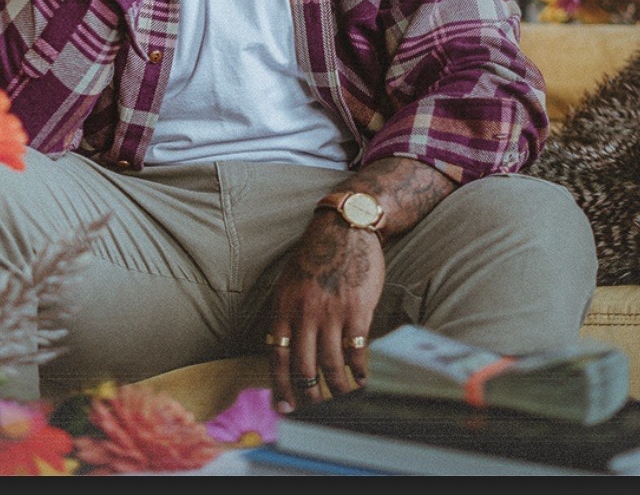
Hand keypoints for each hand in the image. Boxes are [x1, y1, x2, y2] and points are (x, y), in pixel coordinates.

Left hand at [265, 212, 382, 413]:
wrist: (345, 228)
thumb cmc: (316, 255)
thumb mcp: (288, 282)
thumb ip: (285, 315)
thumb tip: (280, 351)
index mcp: (283, 306)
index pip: (276, 357)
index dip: (280, 387)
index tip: (284, 409)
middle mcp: (304, 313)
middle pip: (303, 368)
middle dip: (308, 396)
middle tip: (315, 411)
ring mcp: (331, 313)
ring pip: (331, 366)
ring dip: (337, 390)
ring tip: (342, 398)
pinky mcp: (358, 310)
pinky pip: (356, 352)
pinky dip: (359, 372)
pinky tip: (363, 380)